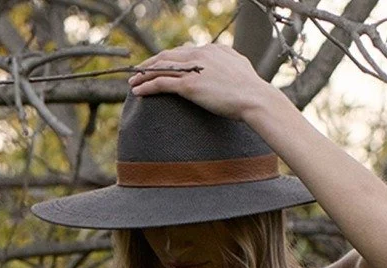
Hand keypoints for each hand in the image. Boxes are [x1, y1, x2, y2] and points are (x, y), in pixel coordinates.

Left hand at [128, 42, 268, 121]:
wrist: (255, 98)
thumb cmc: (251, 89)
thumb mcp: (240, 67)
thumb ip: (229, 61)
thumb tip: (227, 61)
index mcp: (211, 50)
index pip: (183, 51)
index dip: (168, 59)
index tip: (159, 65)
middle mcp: (199, 55)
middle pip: (167, 56)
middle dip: (150, 63)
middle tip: (138, 71)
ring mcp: (193, 69)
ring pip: (161, 68)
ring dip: (144, 74)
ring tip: (132, 81)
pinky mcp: (189, 85)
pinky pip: (162, 83)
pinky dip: (147, 86)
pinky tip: (137, 91)